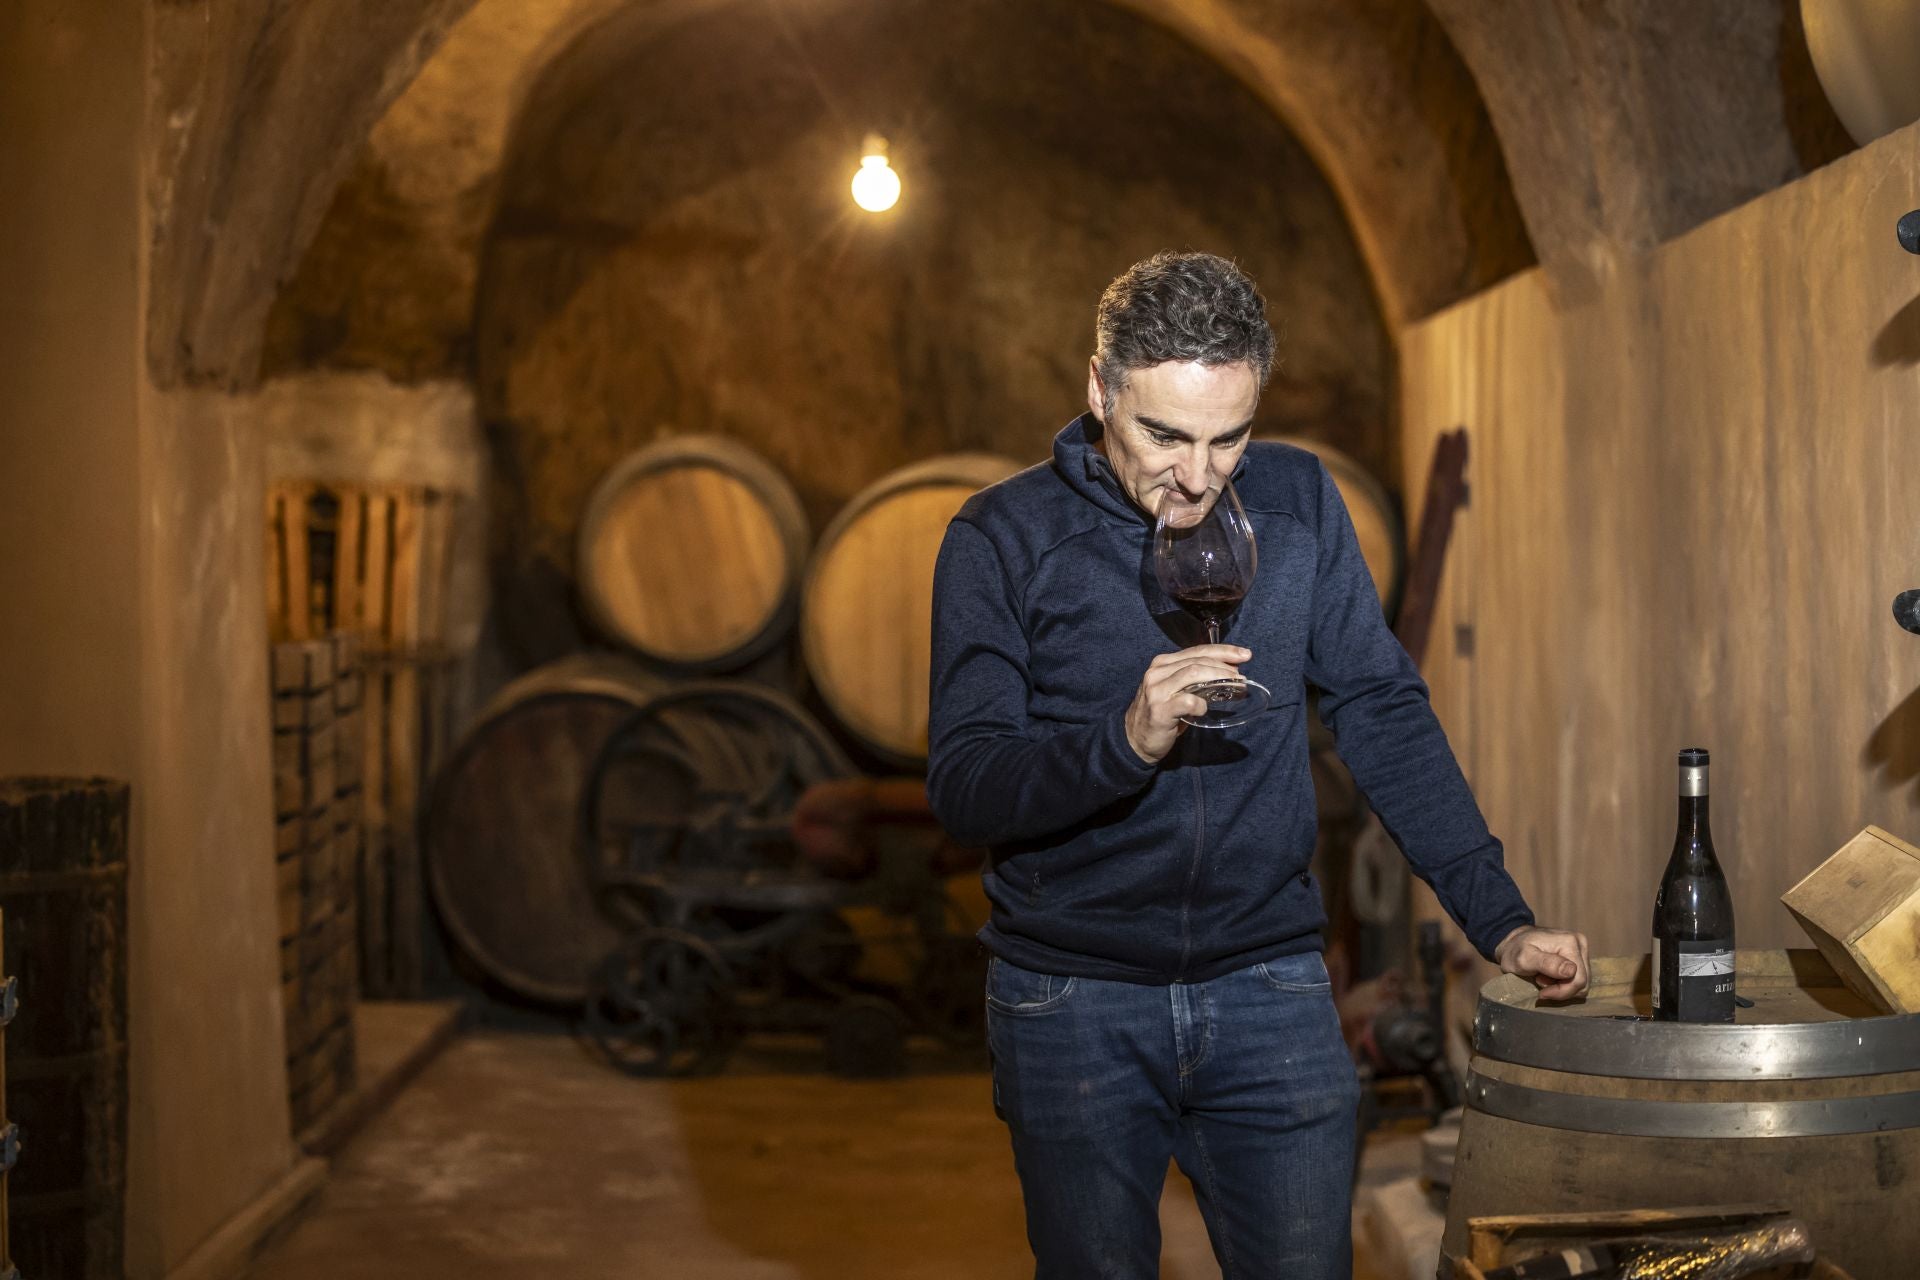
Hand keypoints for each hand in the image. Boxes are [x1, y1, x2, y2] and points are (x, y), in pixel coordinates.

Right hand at [1124, 644, 1248, 762]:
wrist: (1135, 740)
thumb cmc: (1161, 714)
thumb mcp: (1174, 690)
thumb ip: (1193, 679)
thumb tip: (1228, 673)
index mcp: (1162, 663)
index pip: (1197, 650)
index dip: (1223, 651)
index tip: (1244, 654)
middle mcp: (1157, 672)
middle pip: (1198, 661)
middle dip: (1225, 667)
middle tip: (1242, 677)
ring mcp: (1157, 690)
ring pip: (1194, 674)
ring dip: (1218, 680)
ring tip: (1234, 688)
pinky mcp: (1160, 710)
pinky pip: (1188, 701)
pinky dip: (1201, 705)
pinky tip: (1204, 709)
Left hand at [1495, 925, 1588, 1001]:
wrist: (1512, 943)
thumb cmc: (1515, 950)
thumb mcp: (1524, 958)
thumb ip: (1547, 964)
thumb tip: (1571, 971)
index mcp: (1570, 942)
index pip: (1578, 979)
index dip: (1560, 991)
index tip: (1540, 989)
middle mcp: (1580, 944)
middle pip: (1582, 982)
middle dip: (1560, 989)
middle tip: (1540, 980)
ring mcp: (1581, 950)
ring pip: (1581, 983)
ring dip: (1562, 987)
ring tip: (1543, 978)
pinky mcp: (1579, 957)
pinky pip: (1578, 979)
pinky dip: (1564, 984)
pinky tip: (1549, 977)